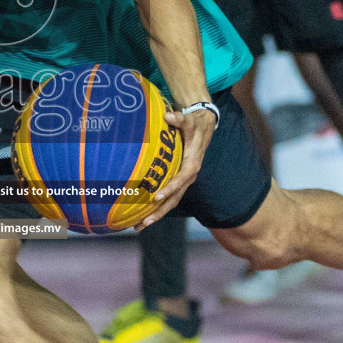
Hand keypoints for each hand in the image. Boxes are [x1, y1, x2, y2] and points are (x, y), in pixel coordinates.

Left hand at [139, 105, 216, 227]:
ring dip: (156, 214)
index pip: (180, 180)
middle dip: (159, 211)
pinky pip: (168, 197)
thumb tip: (168, 115)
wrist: (204, 127)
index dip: (169, 189)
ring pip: (171, 202)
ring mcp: (183, 181)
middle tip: (144, 222)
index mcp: (192, 164)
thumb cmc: (194, 124)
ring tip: (139, 226)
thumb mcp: (189, 120)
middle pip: (174, 198)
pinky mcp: (178, 181)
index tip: (156, 197)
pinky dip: (156, 207)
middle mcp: (188, 176)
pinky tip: (142, 214)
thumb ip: (179, 119)